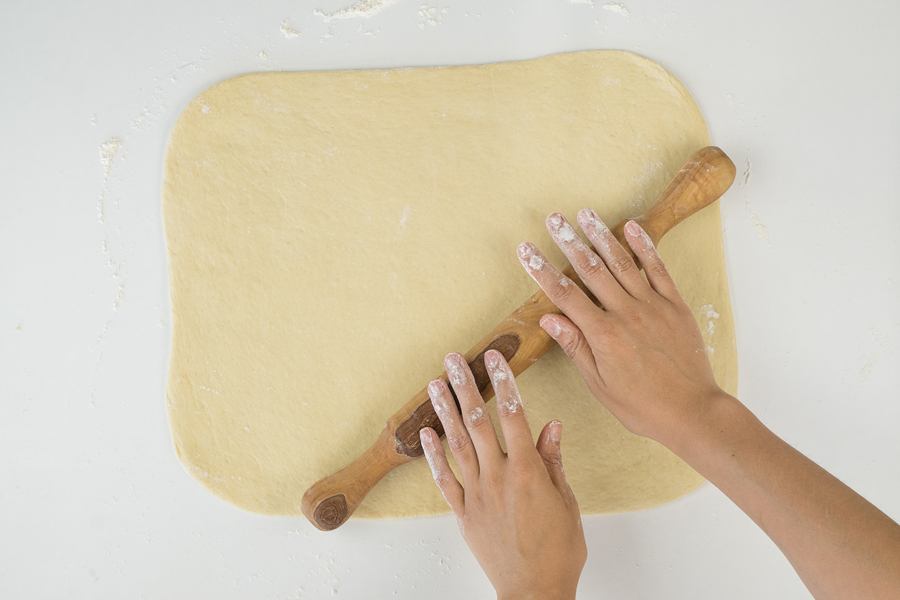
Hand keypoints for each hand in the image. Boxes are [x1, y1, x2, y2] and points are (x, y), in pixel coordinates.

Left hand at [420, 350, 585, 599]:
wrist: (534, 592)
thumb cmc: (558, 551)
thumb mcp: (567, 502)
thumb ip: (553, 461)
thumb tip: (551, 425)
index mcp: (527, 471)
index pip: (513, 415)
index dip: (503, 382)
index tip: (494, 358)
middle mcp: (497, 477)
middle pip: (478, 421)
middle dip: (465, 387)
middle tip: (453, 359)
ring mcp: (476, 494)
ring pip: (456, 444)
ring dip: (444, 412)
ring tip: (434, 384)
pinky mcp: (463, 513)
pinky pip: (444, 479)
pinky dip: (433, 455)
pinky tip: (425, 433)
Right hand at [517, 210, 724, 449]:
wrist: (692, 412)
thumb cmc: (643, 406)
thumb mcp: (599, 384)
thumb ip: (575, 347)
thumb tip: (549, 318)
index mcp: (602, 335)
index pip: (564, 294)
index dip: (542, 270)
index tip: (526, 250)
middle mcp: (625, 314)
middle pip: (590, 269)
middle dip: (568, 241)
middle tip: (553, 219)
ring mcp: (652, 306)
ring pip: (622, 262)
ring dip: (601, 235)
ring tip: (585, 214)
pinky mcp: (675, 305)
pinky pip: (657, 269)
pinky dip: (644, 246)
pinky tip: (630, 227)